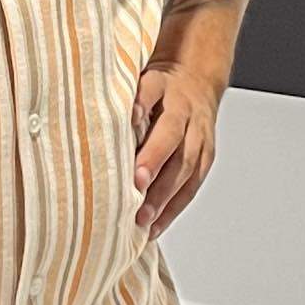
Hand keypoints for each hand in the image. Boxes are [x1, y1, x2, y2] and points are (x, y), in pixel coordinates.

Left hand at [131, 61, 225, 233]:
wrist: (197, 82)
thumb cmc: (159, 88)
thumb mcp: (138, 79)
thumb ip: (123, 97)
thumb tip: (98, 114)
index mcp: (163, 86)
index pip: (151, 92)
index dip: (141, 105)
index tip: (130, 120)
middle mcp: (184, 112)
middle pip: (170, 137)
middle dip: (154, 161)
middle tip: (136, 183)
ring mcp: (199, 136)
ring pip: (185, 167)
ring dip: (164, 194)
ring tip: (143, 217)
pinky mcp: (206, 158)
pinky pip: (191, 186)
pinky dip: (174, 207)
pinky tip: (156, 225)